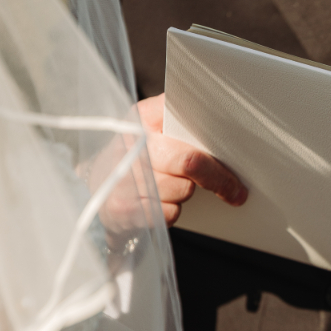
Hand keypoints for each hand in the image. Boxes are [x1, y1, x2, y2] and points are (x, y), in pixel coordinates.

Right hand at [138, 93, 246, 225]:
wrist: (97, 193)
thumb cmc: (137, 160)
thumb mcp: (153, 130)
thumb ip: (182, 122)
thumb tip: (227, 129)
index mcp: (142, 117)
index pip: (186, 118)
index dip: (211, 134)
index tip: (231, 146)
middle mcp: (132, 144)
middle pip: (191, 161)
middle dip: (216, 177)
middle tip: (233, 189)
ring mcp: (126, 177)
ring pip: (184, 189)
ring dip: (186, 193)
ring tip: (171, 187)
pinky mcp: (125, 209)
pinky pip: (170, 213)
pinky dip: (171, 212)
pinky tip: (158, 203)